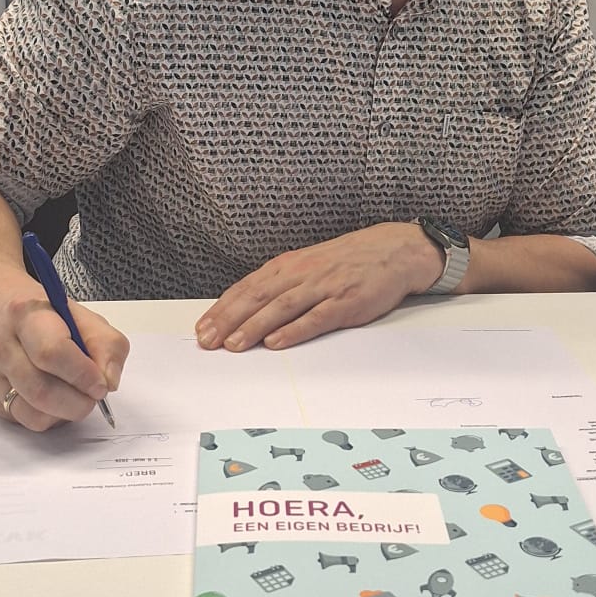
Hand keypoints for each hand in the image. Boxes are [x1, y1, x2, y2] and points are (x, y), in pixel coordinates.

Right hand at [0, 277, 129, 430]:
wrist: (2, 317)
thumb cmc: (48, 319)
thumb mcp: (85, 318)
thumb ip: (107, 346)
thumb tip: (108, 381)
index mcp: (26, 315)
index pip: (52, 352)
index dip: (83, 374)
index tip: (101, 385)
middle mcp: (0, 344)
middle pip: (41, 390)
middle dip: (78, 401)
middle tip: (93, 396)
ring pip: (34, 412)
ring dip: (66, 412)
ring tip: (76, 396)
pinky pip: (27, 421)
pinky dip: (50, 418)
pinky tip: (56, 400)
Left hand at [195, 224, 444, 352]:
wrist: (393, 251)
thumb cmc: (348, 262)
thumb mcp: (309, 266)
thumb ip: (281, 285)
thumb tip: (247, 310)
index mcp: (289, 265)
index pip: (247, 287)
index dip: (222, 308)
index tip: (202, 328)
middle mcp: (302, 274)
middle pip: (258, 297)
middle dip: (229, 320)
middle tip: (208, 341)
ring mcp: (324, 287)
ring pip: (281, 308)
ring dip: (254, 327)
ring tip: (234, 345)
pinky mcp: (346, 302)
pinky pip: (316, 318)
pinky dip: (294, 331)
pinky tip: (277, 342)